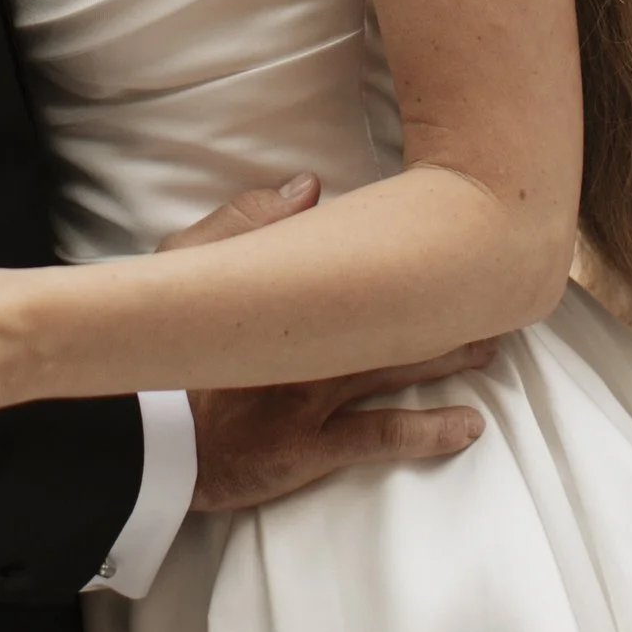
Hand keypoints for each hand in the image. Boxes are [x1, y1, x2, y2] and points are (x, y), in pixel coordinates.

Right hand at [155, 176, 492, 512]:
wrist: (137, 431)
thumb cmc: (161, 348)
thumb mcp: (185, 265)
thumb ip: (245, 221)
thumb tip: (310, 187)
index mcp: (286, 292)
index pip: (354, 253)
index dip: (402, 242)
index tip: (446, 223)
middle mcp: (313, 339)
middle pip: (395, 311)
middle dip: (446, 300)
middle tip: (493, 288)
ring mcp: (316, 393)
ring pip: (400, 364)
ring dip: (451, 354)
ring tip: (493, 344)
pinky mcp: (312, 445)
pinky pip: (382, 434)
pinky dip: (430, 430)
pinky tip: (470, 427)